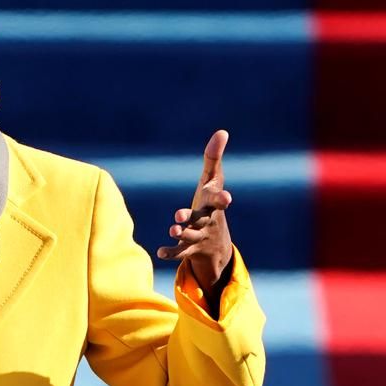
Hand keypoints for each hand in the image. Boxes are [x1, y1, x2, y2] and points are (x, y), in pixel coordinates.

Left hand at [157, 130, 232, 301]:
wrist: (217, 245)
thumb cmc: (212, 204)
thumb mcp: (213, 181)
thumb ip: (214, 158)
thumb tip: (222, 131)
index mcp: (213, 204)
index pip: (218, 200)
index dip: (221, 198)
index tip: (226, 197)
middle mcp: (208, 221)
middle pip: (202, 219)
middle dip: (194, 217)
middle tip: (179, 214)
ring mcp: (199, 236)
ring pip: (190, 236)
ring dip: (181, 233)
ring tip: (172, 229)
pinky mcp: (189, 249)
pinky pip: (180, 253)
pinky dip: (171, 253)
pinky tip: (160, 252)